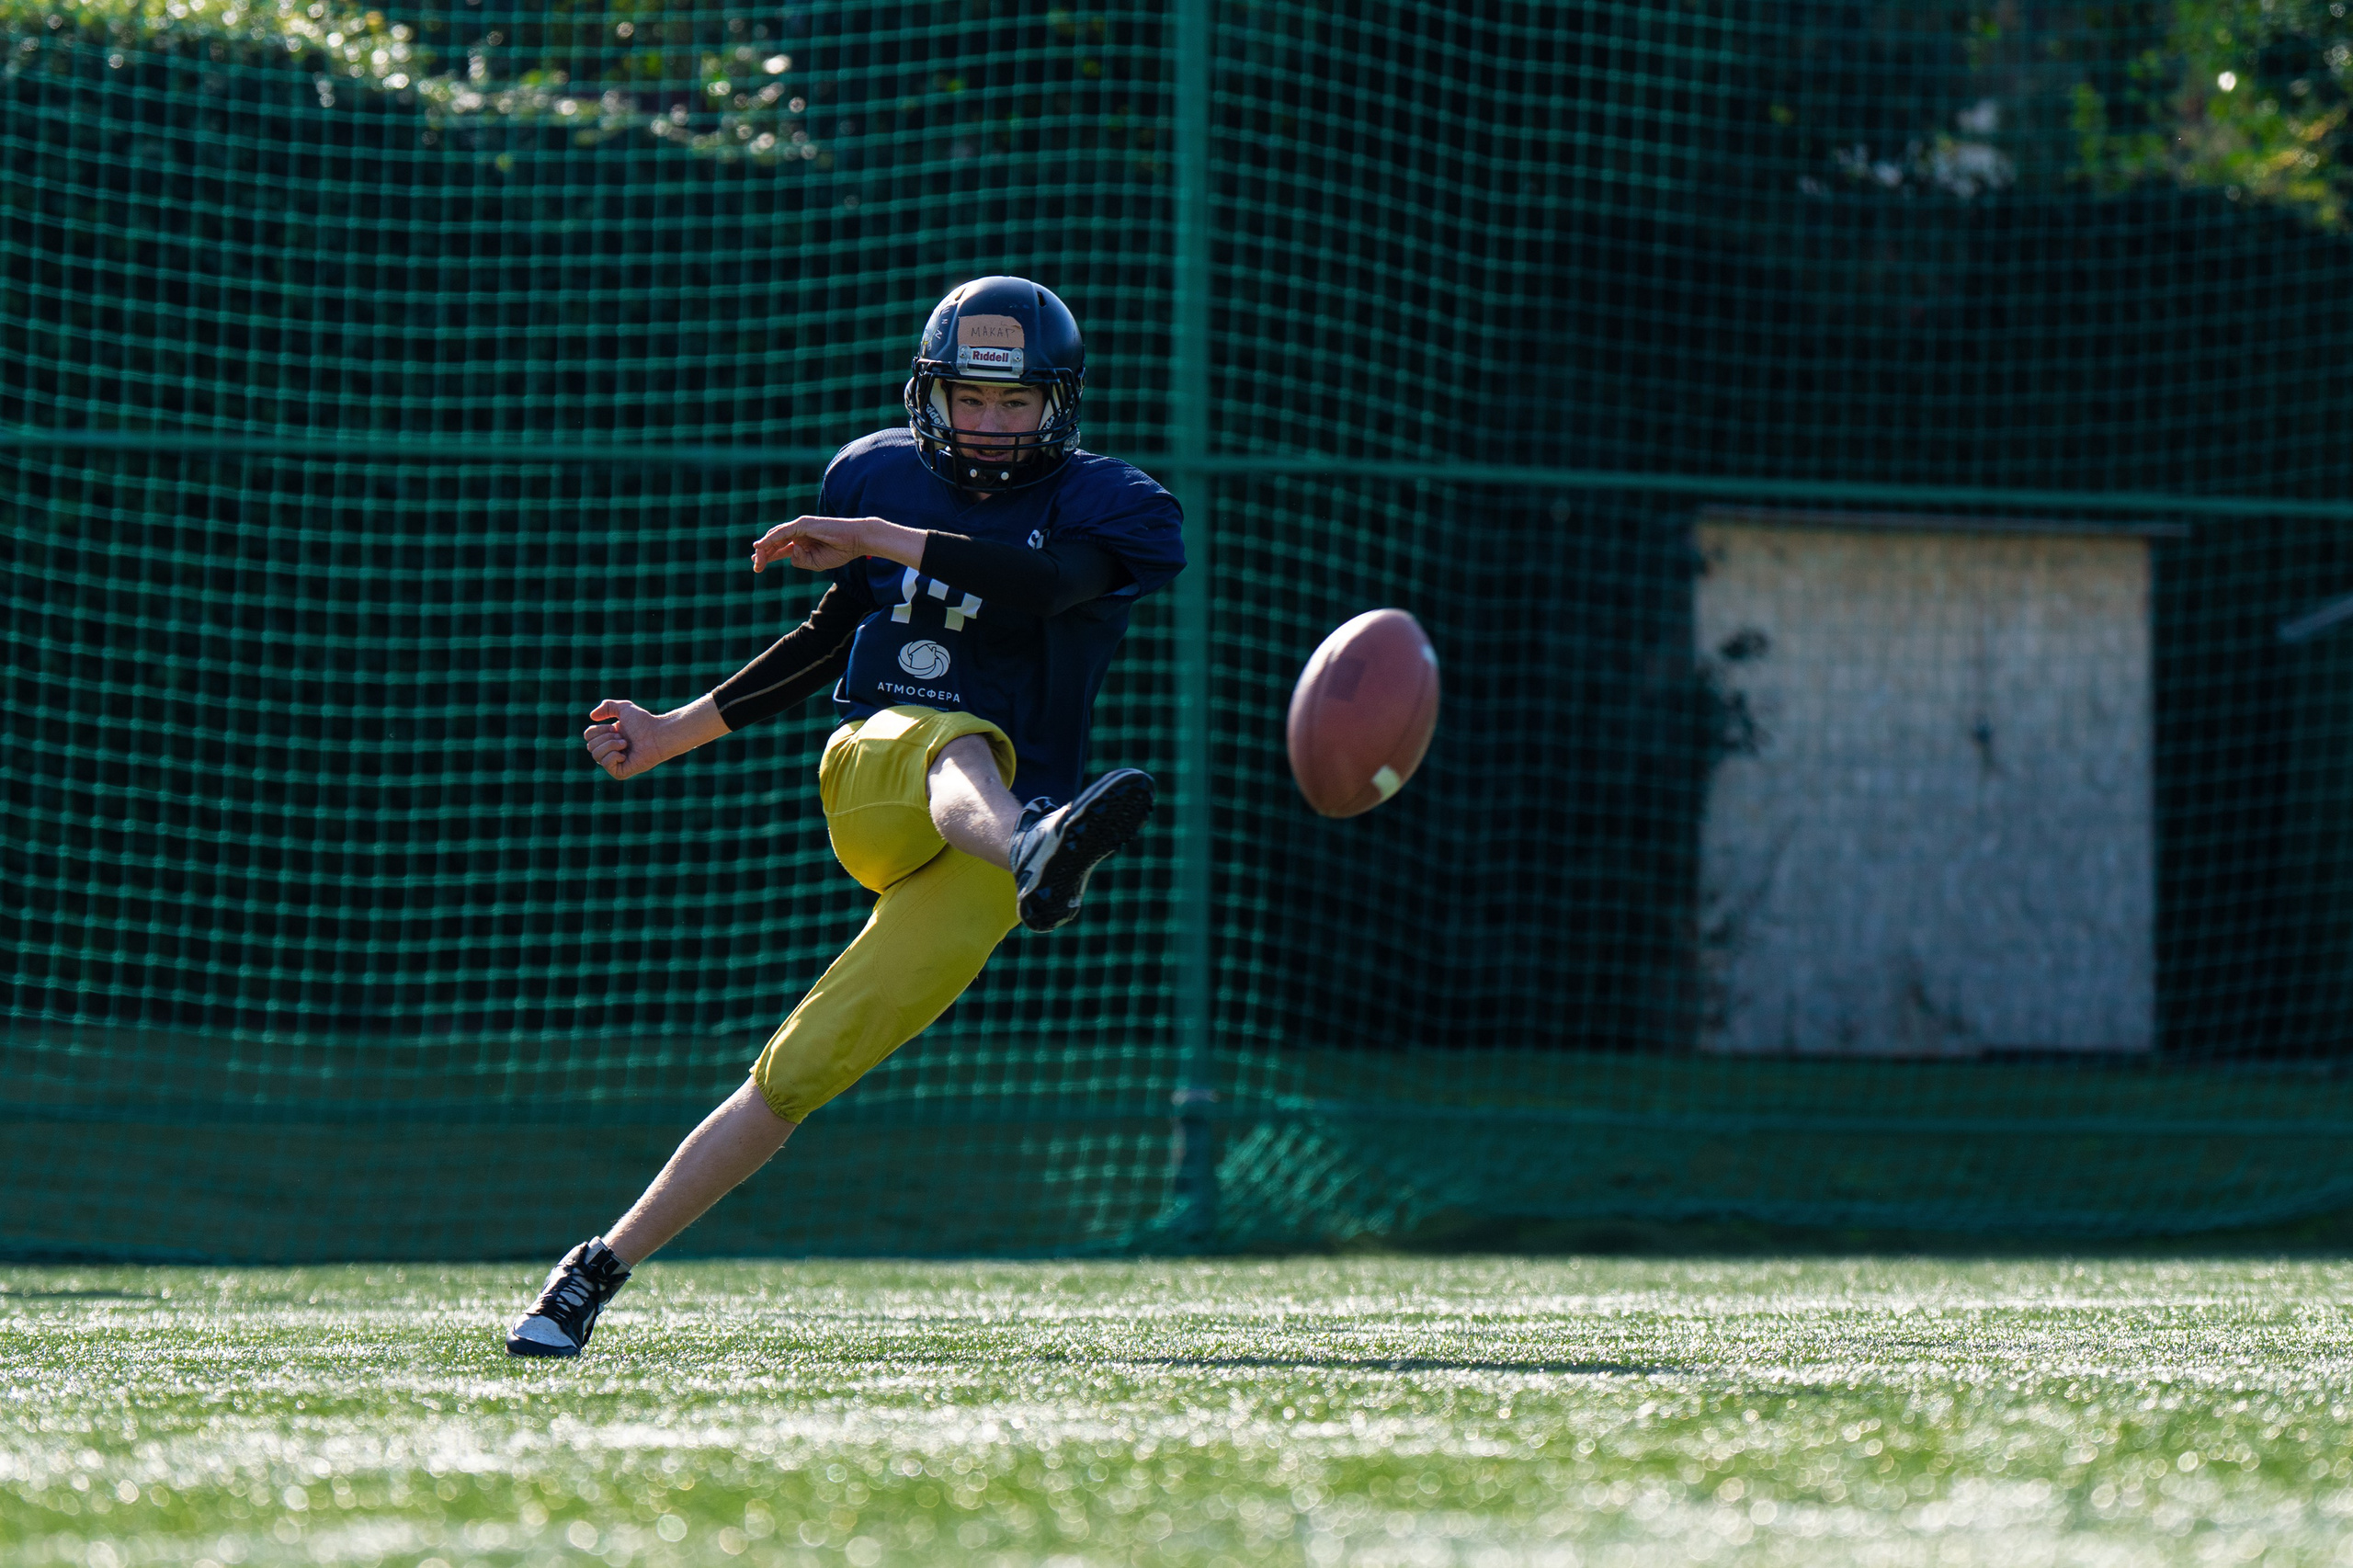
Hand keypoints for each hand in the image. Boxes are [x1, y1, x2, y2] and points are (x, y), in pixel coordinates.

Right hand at [583, 698, 674, 780]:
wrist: (657, 734)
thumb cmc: (644, 722)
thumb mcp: (624, 708)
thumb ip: (608, 706)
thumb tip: (592, 717)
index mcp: (608, 738)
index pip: (588, 736)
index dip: (599, 730)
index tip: (615, 727)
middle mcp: (610, 751)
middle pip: (590, 746)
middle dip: (606, 737)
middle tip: (623, 737)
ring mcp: (615, 763)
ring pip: (596, 755)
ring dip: (611, 745)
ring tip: (625, 743)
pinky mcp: (621, 773)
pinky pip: (606, 764)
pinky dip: (614, 755)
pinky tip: (626, 754)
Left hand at [751, 515, 924, 574]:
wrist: (856, 541)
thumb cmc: (840, 551)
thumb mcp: (815, 563)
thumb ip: (800, 561)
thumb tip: (790, 552)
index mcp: (801, 541)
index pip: (779, 547)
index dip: (767, 555)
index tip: (757, 565)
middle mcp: (798, 532)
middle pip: (774, 542)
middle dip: (763, 554)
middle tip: (756, 566)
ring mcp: (800, 527)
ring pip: (776, 536)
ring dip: (765, 548)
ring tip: (757, 559)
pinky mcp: (804, 524)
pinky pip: (783, 532)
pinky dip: (771, 538)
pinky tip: (761, 545)